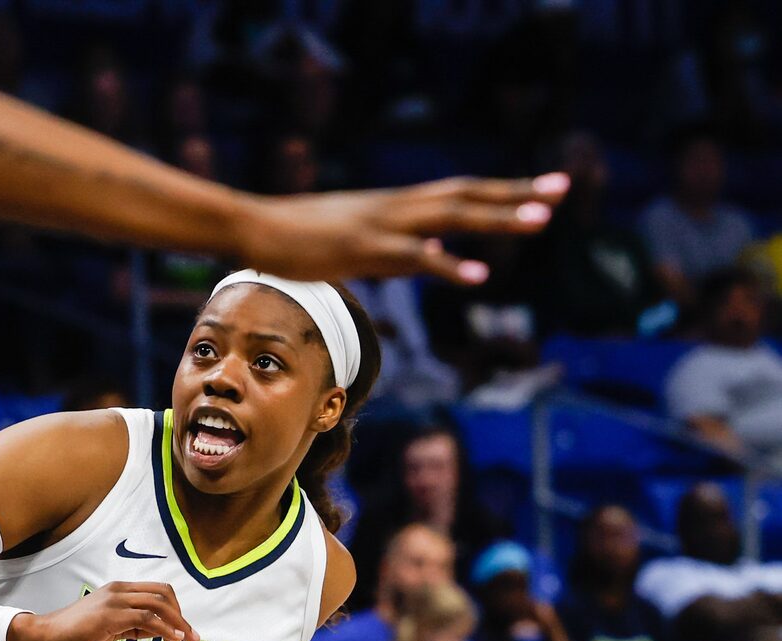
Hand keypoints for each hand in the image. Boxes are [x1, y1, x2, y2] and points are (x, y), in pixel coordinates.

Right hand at [8, 581, 196, 640]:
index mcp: (119, 590)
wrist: (48, 635)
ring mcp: (115, 601)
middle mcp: (119, 590)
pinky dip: (165, 629)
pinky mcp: (111, 616)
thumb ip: (134, 626)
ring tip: (185, 640)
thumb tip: (161, 632)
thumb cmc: (76, 633)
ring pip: (159, 604)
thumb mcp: (111, 627)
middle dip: (181, 614)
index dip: (175, 608)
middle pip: (164, 593)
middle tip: (190, 636)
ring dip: (177, 622)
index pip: (157, 591)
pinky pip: (147, 619)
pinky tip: (172, 640)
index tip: (183, 629)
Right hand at [237, 172, 567, 285]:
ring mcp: (382, 226)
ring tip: (542, 219)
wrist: (254, 228)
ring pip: (452, 216)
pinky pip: (415, 258)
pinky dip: (450, 266)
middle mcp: (396, 207)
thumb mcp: (353, 242)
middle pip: (467, 194)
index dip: (501, 190)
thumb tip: (430, 258)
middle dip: (516, 193)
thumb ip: (395, 250)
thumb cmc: (294, 240)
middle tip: (563, 189)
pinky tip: (480, 275)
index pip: (459, 192)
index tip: (542, 187)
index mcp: (395, 205)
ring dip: (498, 218)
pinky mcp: (363, 250)